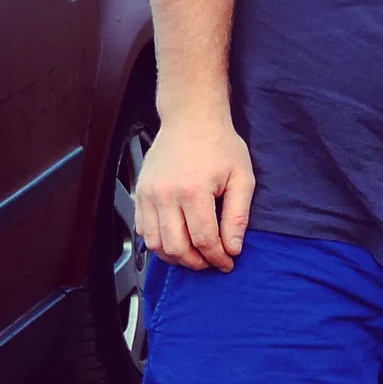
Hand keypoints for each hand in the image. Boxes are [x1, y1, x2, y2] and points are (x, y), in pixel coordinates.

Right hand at [134, 112, 254, 270]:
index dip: (217, 257)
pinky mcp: (139, 193)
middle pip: (175, 247)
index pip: (203, 239)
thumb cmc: (219, 145)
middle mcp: (165, 195)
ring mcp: (148, 195)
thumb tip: (233, 247)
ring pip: (154, 243)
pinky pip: (142, 230)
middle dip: (196, 262)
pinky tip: (176, 241)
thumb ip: (237, 215)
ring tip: (195, 256)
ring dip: (175, 257)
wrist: (191, 120)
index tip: (227, 263)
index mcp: (193, 191)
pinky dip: (157, 243)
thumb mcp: (242, 178)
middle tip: (212, 263)